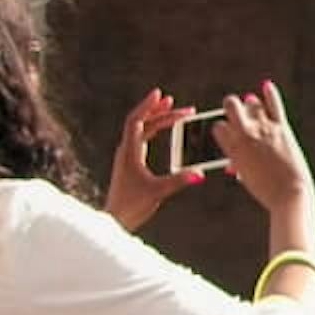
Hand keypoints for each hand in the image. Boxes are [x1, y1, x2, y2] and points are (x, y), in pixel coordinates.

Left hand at [104, 89, 205, 234]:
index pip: (136, 121)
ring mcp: (127, 157)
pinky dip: (154, 132)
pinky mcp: (130, 164)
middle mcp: (126, 150)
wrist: (115, 220)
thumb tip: (199, 173)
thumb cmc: (131, 205)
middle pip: (141, 123)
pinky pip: (142, 140)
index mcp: (129, 152)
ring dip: (157, 120)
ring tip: (173, 113)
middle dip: (159, 112)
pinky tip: (163, 132)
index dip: (148, 106)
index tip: (160, 94)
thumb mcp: (157, 191)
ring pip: (142, 131)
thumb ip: (178, 180)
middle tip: (177, 104)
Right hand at [206, 81, 314, 214]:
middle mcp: (245, 134)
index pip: (218, 127)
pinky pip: (274, 104)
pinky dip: (270, 94)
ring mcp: (263, 129)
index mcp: (232, 149)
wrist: (289, 195)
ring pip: (251, 101)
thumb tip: (232, 162)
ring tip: (252, 107)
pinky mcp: (282, 128)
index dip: (222, 128)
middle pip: (231, 105)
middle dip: (231, 106)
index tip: (227, 131)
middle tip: (235, 112)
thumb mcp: (246, 176)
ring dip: (251, 104)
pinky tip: (267, 86)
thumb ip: (238, 162)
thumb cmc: (267, 191)